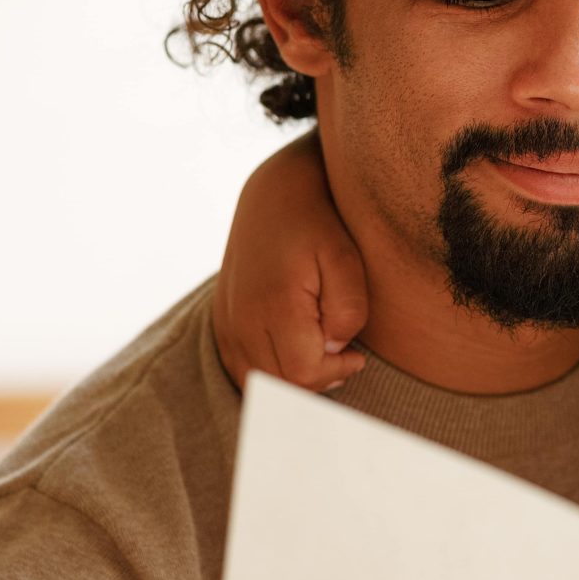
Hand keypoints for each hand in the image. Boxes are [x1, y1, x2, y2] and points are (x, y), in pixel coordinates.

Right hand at [213, 132, 368, 391]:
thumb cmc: (319, 224)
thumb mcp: (347, 259)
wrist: (274, 193)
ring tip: (324, 358)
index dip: (336, 373)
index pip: (302, 375)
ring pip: (256, 383)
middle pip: (278, 385)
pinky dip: (269, 374)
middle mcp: (241, 319)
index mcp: (273, 306)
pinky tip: (297, 356)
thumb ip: (348, 309)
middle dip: (317, 380)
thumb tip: (335, 349)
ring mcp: (226, 322)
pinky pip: (240, 369)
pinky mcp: (221, 321)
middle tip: (345, 358)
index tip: (357, 355)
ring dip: (292, 382)